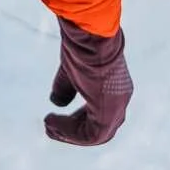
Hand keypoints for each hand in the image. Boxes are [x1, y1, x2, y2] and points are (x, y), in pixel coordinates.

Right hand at [45, 16, 131, 145]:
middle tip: (51, 126)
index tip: (58, 118)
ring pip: (96, 134)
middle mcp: (120, 98)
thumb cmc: (82, 45)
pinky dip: (70, 133)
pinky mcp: (107, 111)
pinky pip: (90, 134)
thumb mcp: (72, 69)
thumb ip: (66, 87)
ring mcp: (116, 106)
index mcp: (115, 87)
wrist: (89, 34)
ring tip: (48, 126)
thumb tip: (56, 102)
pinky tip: (51, 123)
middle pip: (100, 127)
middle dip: (74, 130)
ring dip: (70, 134)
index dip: (79, 120)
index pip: (101, 113)